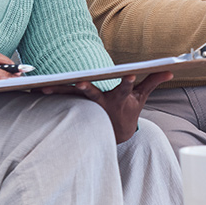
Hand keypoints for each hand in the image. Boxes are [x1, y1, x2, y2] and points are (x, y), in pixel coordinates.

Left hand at [40, 72, 172, 142]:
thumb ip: (153, 81)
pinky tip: (35, 90)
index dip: (127, 81)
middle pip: (93, 93)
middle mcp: (101, 102)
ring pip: (72, 96)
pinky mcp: (75, 106)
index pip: (125, 87)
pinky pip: (61, 98)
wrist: (115, 134)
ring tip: (44, 88)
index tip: (129, 74)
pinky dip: (50, 94)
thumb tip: (170, 70)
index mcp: (119, 98)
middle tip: (79, 81)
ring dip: (58, 92)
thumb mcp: (141, 97)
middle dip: (86, 87)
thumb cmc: (128, 111)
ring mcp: (87, 105)